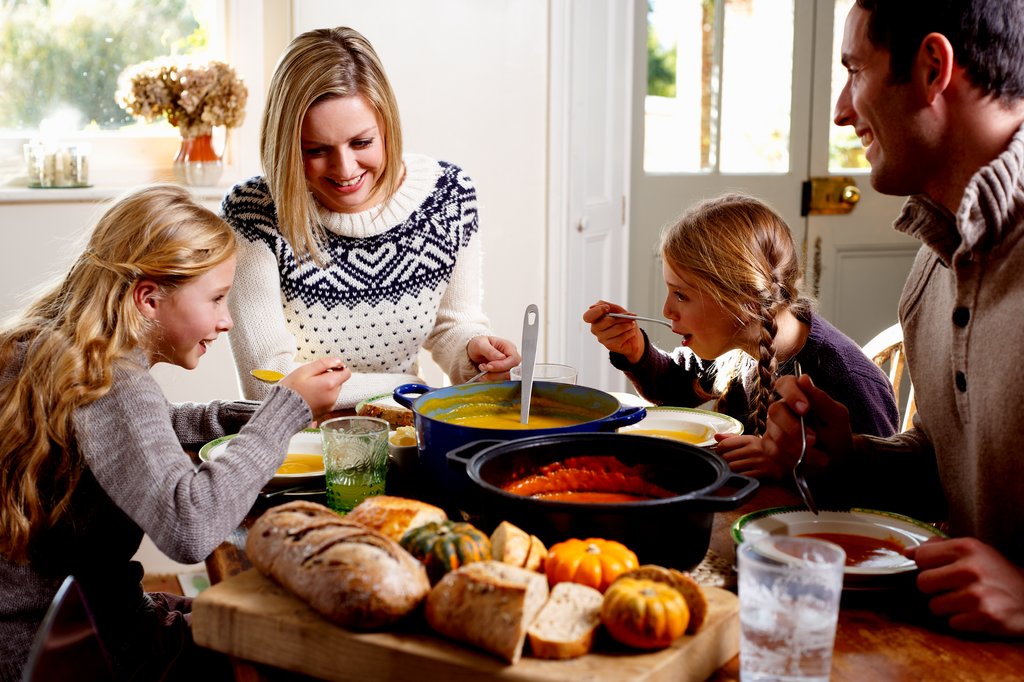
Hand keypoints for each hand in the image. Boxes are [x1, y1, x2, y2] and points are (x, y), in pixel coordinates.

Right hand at [279, 357, 349, 419]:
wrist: (282, 411)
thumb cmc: (291, 390)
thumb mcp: (305, 371)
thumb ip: (323, 364)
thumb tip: (337, 361)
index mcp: (330, 384)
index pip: (346, 372)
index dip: (337, 368)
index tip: (326, 369)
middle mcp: (333, 396)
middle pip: (338, 382)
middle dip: (328, 378)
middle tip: (311, 379)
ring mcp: (329, 406)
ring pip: (333, 391)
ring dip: (324, 387)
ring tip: (308, 389)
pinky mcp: (325, 412)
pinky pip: (327, 400)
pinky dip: (321, 397)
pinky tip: (308, 397)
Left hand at [467, 335, 520, 379]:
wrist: (473, 352)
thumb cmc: (479, 345)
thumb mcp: (480, 344)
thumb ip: (490, 351)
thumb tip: (502, 357)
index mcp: (509, 347)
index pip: (514, 359)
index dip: (503, 365)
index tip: (489, 366)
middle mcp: (511, 358)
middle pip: (512, 370)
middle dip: (496, 373)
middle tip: (483, 367)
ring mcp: (508, 367)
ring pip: (507, 378)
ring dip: (493, 377)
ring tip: (482, 369)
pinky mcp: (503, 374)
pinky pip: (501, 381)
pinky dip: (491, 380)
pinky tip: (483, 375)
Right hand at [582, 300, 644, 363]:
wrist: (633, 337)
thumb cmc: (623, 322)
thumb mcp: (616, 310)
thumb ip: (609, 305)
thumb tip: (603, 306)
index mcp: (595, 319)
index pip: (588, 316)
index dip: (596, 311)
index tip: (607, 308)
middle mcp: (595, 329)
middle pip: (606, 321)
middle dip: (621, 318)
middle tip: (630, 317)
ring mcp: (601, 338)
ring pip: (615, 329)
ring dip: (627, 325)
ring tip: (632, 325)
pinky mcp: (609, 346)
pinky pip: (621, 337)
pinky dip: (629, 333)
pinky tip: (631, 332)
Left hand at [715, 433, 786, 479]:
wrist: (784, 459)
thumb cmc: (762, 450)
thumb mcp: (749, 441)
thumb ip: (731, 438)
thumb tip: (716, 436)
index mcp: (748, 439)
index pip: (724, 444)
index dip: (719, 450)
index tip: (720, 453)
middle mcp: (754, 449)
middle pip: (726, 457)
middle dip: (723, 462)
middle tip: (726, 463)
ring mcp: (758, 461)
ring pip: (732, 468)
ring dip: (730, 470)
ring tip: (733, 470)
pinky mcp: (763, 472)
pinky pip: (743, 476)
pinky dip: (738, 477)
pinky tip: (741, 475)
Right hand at [762, 373, 854, 474]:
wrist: (836, 460)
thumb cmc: (836, 434)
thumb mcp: (836, 416)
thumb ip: (820, 398)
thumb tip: (804, 378)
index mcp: (798, 396)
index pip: (784, 383)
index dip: (791, 394)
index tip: (805, 409)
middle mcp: (781, 409)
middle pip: (775, 411)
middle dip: (795, 429)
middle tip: (815, 440)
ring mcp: (773, 428)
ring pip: (776, 435)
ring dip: (800, 449)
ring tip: (821, 457)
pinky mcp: (770, 446)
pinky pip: (774, 452)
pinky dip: (793, 459)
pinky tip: (806, 461)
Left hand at [908, 537, 1023, 635]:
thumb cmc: (998, 573)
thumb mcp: (975, 551)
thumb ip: (940, 548)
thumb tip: (907, 552)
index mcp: (966, 547)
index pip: (921, 557)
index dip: (926, 566)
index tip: (937, 569)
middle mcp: (971, 569)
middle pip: (922, 583)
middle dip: (934, 589)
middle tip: (951, 589)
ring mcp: (978, 594)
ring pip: (935, 606)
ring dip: (947, 607)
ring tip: (966, 602)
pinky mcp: (986, 617)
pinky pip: (953, 623)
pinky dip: (962, 622)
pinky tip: (977, 614)